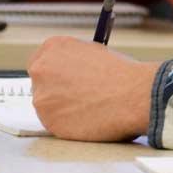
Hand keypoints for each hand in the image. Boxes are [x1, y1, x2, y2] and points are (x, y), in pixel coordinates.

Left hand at [27, 36, 159, 141]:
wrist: (133, 95)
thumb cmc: (121, 74)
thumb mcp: (93, 53)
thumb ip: (74, 61)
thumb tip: (69, 72)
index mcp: (52, 47)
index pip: (41, 60)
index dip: (53, 73)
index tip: (61, 80)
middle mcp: (41, 69)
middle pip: (40, 83)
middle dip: (55, 91)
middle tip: (75, 99)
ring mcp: (42, 97)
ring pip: (47, 106)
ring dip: (62, 109)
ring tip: (89, 109)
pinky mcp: (49, 122)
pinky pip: (55, 125)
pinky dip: (69, 126)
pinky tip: (88, 120)